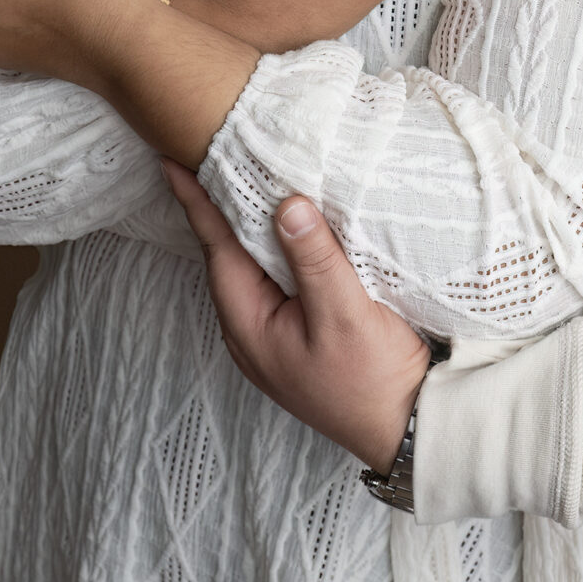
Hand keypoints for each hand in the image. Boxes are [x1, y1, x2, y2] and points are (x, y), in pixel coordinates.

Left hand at [163, 161, 426, 471]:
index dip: (196, 202)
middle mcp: (252, 329)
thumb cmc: (373, 381)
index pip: (217, 248)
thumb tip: (286, 204)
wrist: (409, 427)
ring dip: (251, 224)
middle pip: (229, 254)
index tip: (173, 160)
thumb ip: (314, 260)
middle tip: (208, 154)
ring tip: (244, 176)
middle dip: (219, 205)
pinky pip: (278, 277)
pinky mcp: (301, 331)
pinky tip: (290, 224)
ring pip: (254, 265)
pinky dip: (278, 245)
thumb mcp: (344, 316)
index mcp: (250, 326)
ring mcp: (275, 333)